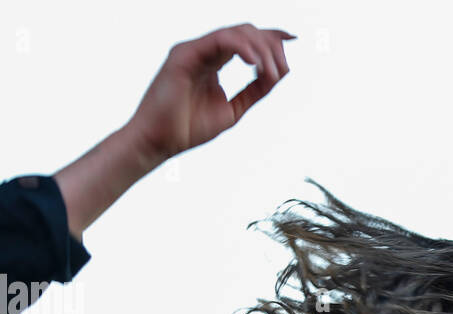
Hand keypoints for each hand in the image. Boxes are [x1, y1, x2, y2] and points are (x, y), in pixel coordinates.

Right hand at [124, 23, 294, 166]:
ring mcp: (194, 50)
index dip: (270, 36)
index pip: (246, 40)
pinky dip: (243, 48)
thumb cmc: (188, 129)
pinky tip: (255, 64)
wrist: (160, 141)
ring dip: (260, 51)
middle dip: (270, 46)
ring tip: (270, 73)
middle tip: (282, 70)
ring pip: (236, 32)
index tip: (293, 38)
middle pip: (246, 32)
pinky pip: (221, 40)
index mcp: (214, 61)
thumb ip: (254, 91)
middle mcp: (204, 51)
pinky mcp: (185, 53)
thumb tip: (278, 74)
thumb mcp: (232, 110)